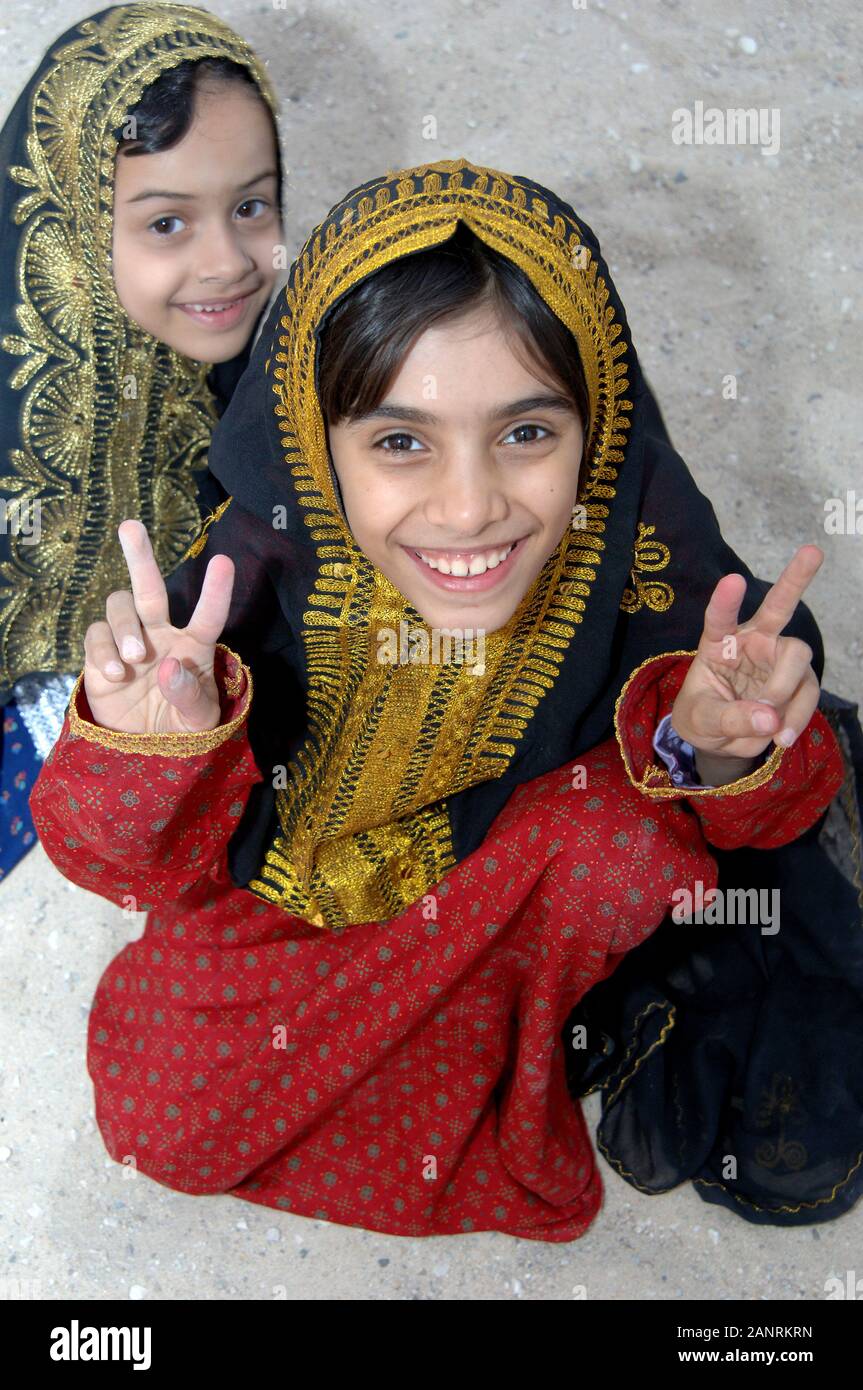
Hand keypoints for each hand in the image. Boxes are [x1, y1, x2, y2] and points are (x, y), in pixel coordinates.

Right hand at [82, 519, 234, 734]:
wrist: (143, 749)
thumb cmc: (180, 727)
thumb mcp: (198, 722)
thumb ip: (190, 697)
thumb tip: (170, 667)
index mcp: (195, 646)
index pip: (209, 615)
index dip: (216, 591)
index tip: (223, 562)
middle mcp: (161, 634)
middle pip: (149, 588)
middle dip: (140, 557)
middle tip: (130, 526)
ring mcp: (129, 641)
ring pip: (119, 606)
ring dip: (126, 626)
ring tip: (137, 657)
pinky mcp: (100, 654)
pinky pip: (96, 635)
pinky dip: (104, 650)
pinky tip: (118, 674)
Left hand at [670, 544, 822, 767]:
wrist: (721, 740)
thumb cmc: (702, 718)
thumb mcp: (702, 722)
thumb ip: (730, 718)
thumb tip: (770, 719)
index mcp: (717, 642)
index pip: (719, 617)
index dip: (726, 600)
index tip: (733, 580)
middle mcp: (752, 641)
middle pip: (778, 606)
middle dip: (796, 579)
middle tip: (813, 550)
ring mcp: (778, 659)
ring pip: (798, 658)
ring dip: (785, 692)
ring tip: (770, 728)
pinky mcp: (799, 681)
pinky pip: (808, 693)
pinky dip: (797, 717)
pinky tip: (780, 737)